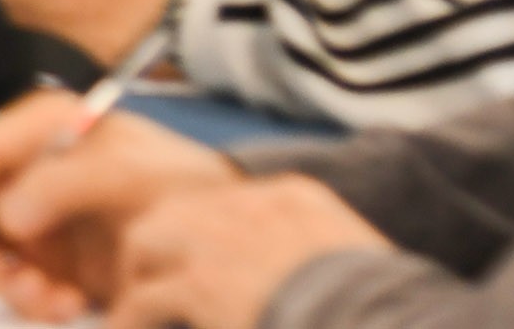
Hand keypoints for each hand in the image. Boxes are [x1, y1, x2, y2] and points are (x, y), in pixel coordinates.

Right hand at [0, 96, 236, 321]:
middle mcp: (29, 170)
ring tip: (57, 304)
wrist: (219, 234)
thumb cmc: (178, 185)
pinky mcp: (51, 258)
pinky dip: (34, 301)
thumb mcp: (129, 173)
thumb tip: (6, 216)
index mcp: (43, 129)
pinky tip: (69, 305)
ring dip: (14, 287)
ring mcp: (37, 216)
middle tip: (23, 288)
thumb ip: (63, 184)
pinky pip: (19, 283)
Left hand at [100, 174, 390, 328]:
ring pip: (147, 241)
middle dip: (156, 248)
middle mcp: (252, 205)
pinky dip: (132, 320)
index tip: (194, 265)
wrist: (381, 324)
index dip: (201, 238)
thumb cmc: (378, 313)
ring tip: (132, 312)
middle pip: (176, 210)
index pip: (226, 203)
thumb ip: (310, 263)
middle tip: (147, 286)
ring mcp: (223, 239)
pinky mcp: (202, 283)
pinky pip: (144, 300)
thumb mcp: (349, 270)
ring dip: (138, 279)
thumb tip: (277, 287)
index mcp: (295, 198)